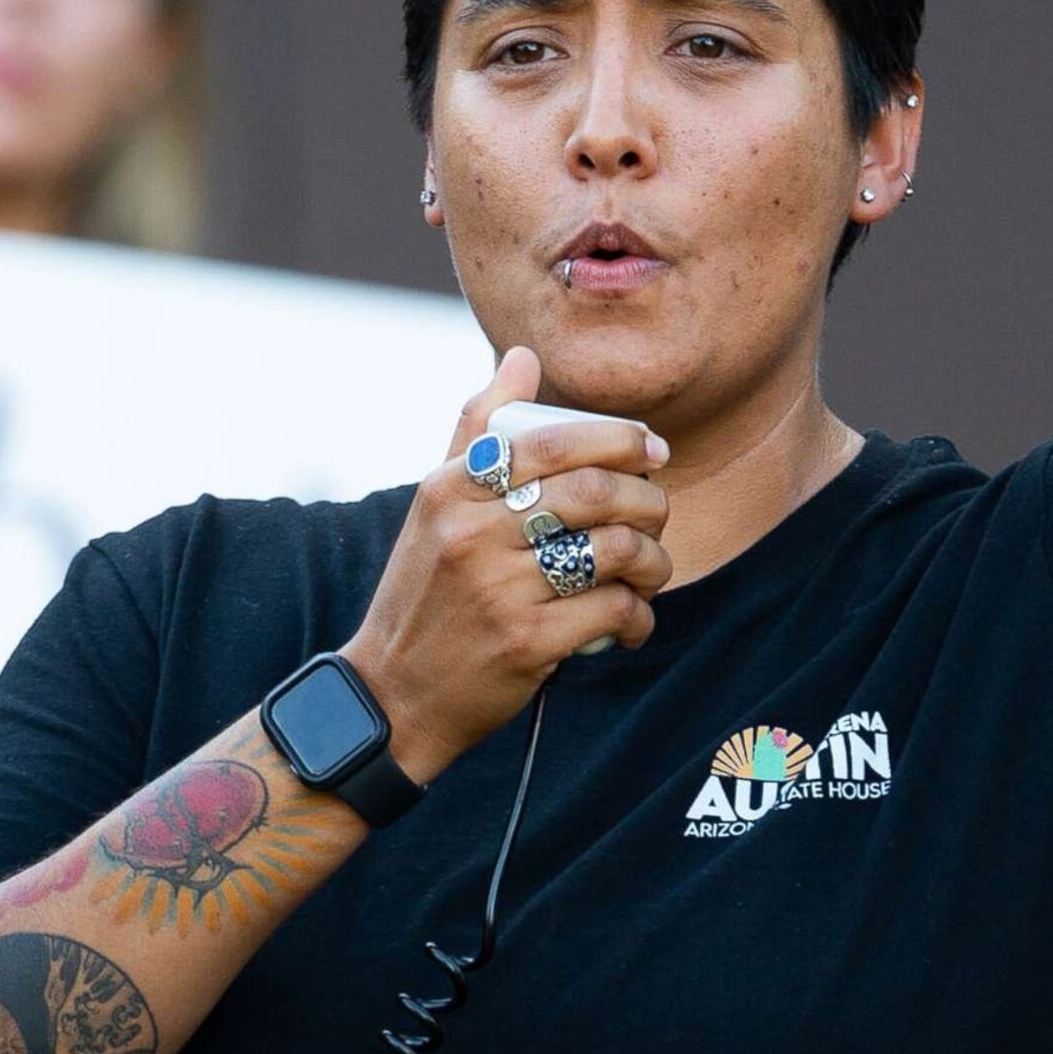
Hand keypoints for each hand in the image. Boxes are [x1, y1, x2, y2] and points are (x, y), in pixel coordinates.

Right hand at [340, 347, 673, 784]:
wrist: (394, 696)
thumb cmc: (426, 591)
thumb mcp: (434, 505)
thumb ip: (476, 429)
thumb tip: (522, 357)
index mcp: (450, 489)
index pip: (551, 441)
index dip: (618, 438)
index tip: (654, 449)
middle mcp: (470, 533)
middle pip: (594, 492)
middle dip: (648, 499)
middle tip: (658, 513)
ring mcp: (498, 590)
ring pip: (613, 551)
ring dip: (653, 561)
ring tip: (651, 571)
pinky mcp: (525, 643)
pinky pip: (611, 611)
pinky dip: (638, 614)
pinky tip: (634, 620)